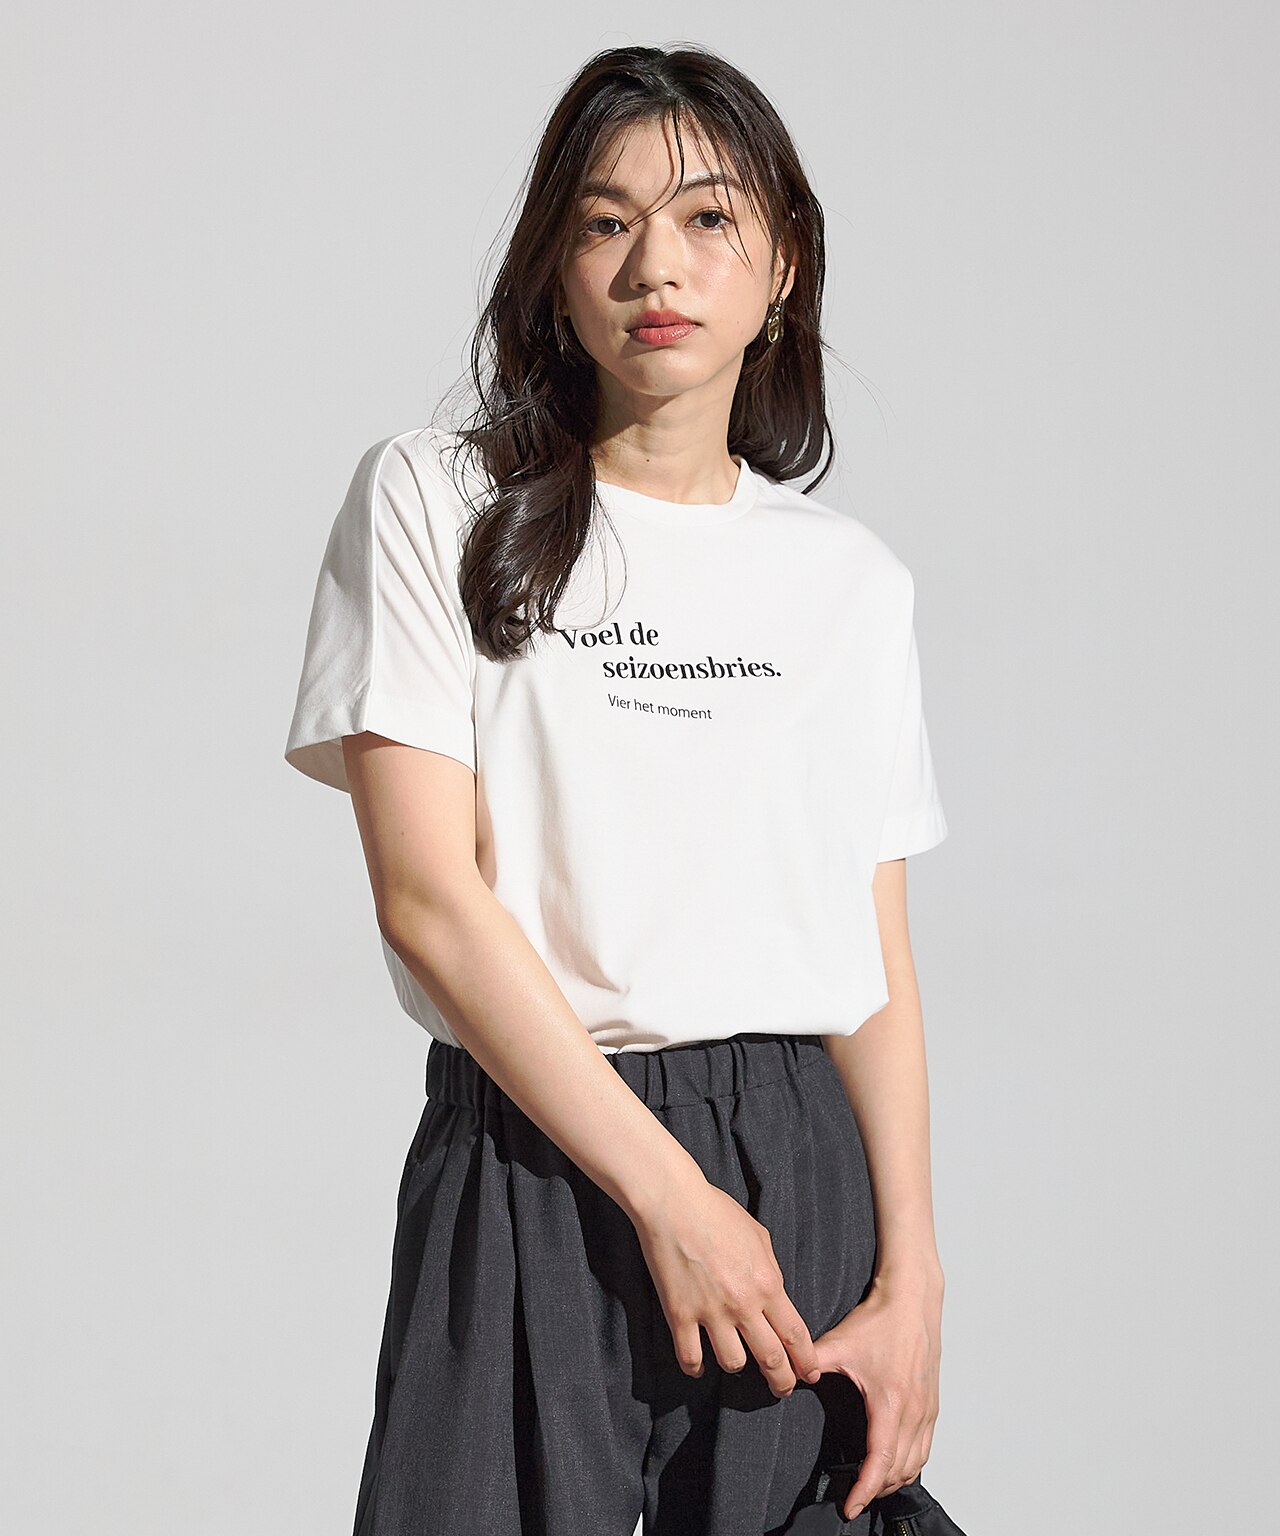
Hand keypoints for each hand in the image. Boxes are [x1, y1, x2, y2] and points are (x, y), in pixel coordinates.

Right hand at [631, 1174, 822, 1398]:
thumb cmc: (718, 1212)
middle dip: (782, 1381)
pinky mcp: (680, 1315)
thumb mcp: (759, 1237)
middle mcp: (743, 1304)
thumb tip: (775, 1294)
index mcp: (768, 1283)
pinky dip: (696, 1367)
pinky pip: (691, 1358)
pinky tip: (699, 1364)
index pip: (796, 1335)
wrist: (674, 1203)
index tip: (810, 1375)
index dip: (806, 1361)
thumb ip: (771, 1270)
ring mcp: (710, 1312)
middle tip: (783, 1390)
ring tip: (737, 1362)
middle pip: (771, 1358)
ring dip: (738, 1367)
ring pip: (733, 1364)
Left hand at [809, 1268, 943, 1521]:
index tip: (850, 1507)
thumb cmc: (881, 1320)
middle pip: (899, 1470)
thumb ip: (813, 1362)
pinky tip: (896, 1465)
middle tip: (852, 1498)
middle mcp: (914, 1411)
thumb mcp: (841, 1342)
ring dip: (894, 1481)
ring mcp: (927, 1410)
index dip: (864, 1489)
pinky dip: (911, 1465)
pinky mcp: (933, 1405)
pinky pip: (925, 1448)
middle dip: (875, 1490)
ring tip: (870, 1487)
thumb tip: (789, 1378)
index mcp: (891, 1402)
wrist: (913, 1299)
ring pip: (915, 1463)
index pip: (879, 1460)